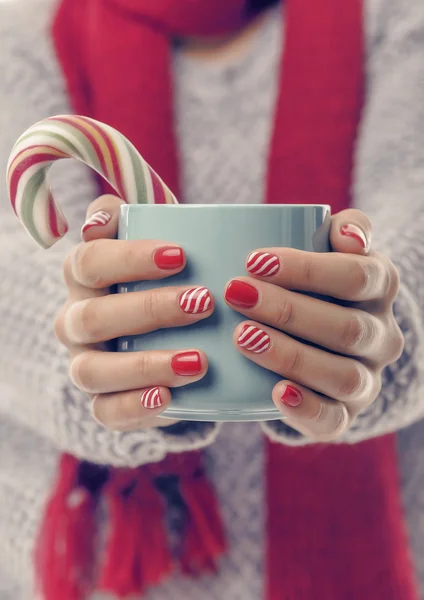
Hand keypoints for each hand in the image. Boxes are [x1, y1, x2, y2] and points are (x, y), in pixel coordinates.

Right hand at [54, 195, 212, 430]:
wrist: (173, 328)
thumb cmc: (169, 274)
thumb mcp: (161, 240)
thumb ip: (139, 216)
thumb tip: (101, 219)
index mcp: (83, 276)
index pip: (90, 261)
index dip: (130, 258)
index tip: (182, 255)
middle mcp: (76, 319)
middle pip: (94, 316)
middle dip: (149, 309)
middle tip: (204, 303)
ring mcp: (85, 362)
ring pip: (92, 370)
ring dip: (145, 365)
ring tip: (198, 361)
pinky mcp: (102, 400)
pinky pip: (105, 411)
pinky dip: (135, 407)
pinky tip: (169, 398)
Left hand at [224, 209, 403, 440]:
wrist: (321, 334)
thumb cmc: (315, 280)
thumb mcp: (329, 246)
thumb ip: (343, 228)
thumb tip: (349, 235)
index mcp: (380, 288)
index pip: (356, 276)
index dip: (307, 269)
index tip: (253, 260)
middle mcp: (382, 336)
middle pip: (346, 327)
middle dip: (287, 310)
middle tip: (236, 294)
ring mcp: (367, 379)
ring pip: (341, 374)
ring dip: (290, 355)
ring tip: (243, 336)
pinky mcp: (345, 413)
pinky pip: (334, 420)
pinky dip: (306, 409)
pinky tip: (276, 392)